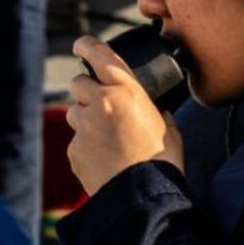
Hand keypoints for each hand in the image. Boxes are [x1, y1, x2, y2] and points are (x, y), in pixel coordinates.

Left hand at [67, 35, 184, 194]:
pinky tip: (105, 160)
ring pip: (74, 113)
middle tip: (102, 105)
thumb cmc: (163, 162)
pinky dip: (86, 146)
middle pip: (78, 83)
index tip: (80, 44)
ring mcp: (83, 128)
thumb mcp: (169, 127)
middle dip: (87, 90)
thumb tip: (154, 110)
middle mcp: (99, 104)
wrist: (144, 199)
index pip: (99, 55)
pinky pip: (76, 141)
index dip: (87, 46)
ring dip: (86, 119)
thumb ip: (156, 111)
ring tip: (108, 140)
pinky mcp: (74, 151)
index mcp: (126, 91)